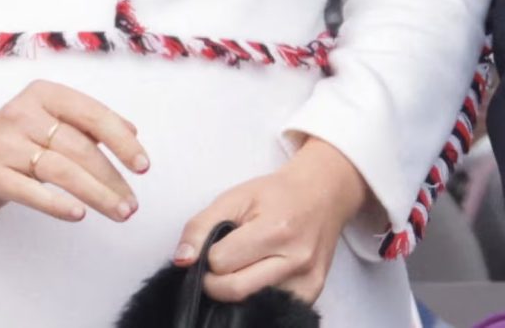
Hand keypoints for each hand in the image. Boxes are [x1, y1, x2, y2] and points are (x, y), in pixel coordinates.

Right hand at [0, 81, 147, 222]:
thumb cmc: (10, 140)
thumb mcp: (45, 119)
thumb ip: (85, 124)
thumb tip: (132, 133)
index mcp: (43, 94)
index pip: (92, 114)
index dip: (122, 141)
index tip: (143, 165)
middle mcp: (23, 114)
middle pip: (79, 147)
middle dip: (112, 178)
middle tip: (132, 203)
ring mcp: (3, 144)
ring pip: (60, 169)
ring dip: (96, 194)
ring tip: (118, 212)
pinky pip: (30, 190)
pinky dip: (58, 203)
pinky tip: (80, 214)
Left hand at [173, 137, 373, 305]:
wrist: (323, 195)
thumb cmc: (277, 194)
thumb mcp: (236, 197)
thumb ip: (201, 225)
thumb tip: (182, 260)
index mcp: (275, 229)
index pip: (221, 262)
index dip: (210, 256)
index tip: (216, 247)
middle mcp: (295, 259)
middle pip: (234, 291)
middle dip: (216, 281)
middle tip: (220, 265)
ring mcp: (306, 281)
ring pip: (251, 304)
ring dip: (237, 290)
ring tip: (243, 268)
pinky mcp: (312, 294)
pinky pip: (271, 309)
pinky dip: (256, 297)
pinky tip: (259, 278)